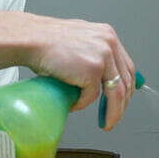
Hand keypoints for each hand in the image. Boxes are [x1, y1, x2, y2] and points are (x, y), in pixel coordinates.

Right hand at [21, 14, 136, 129]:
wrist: (32, 39)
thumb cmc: (46, 41)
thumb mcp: (78, 42)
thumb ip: (91, 54)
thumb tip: (96, 77)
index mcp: (107, 35)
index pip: (126, 67)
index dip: (125, 87)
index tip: (121, 101)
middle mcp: (109, 43)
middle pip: (126, 81)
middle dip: (121, 104)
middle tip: (114, 116)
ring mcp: (103, 56)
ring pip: (115, 93)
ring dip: (112, 112)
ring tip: (106, 122)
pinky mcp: (92, 69)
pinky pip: (92, 96)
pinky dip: (82, 103)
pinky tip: (73, 103)